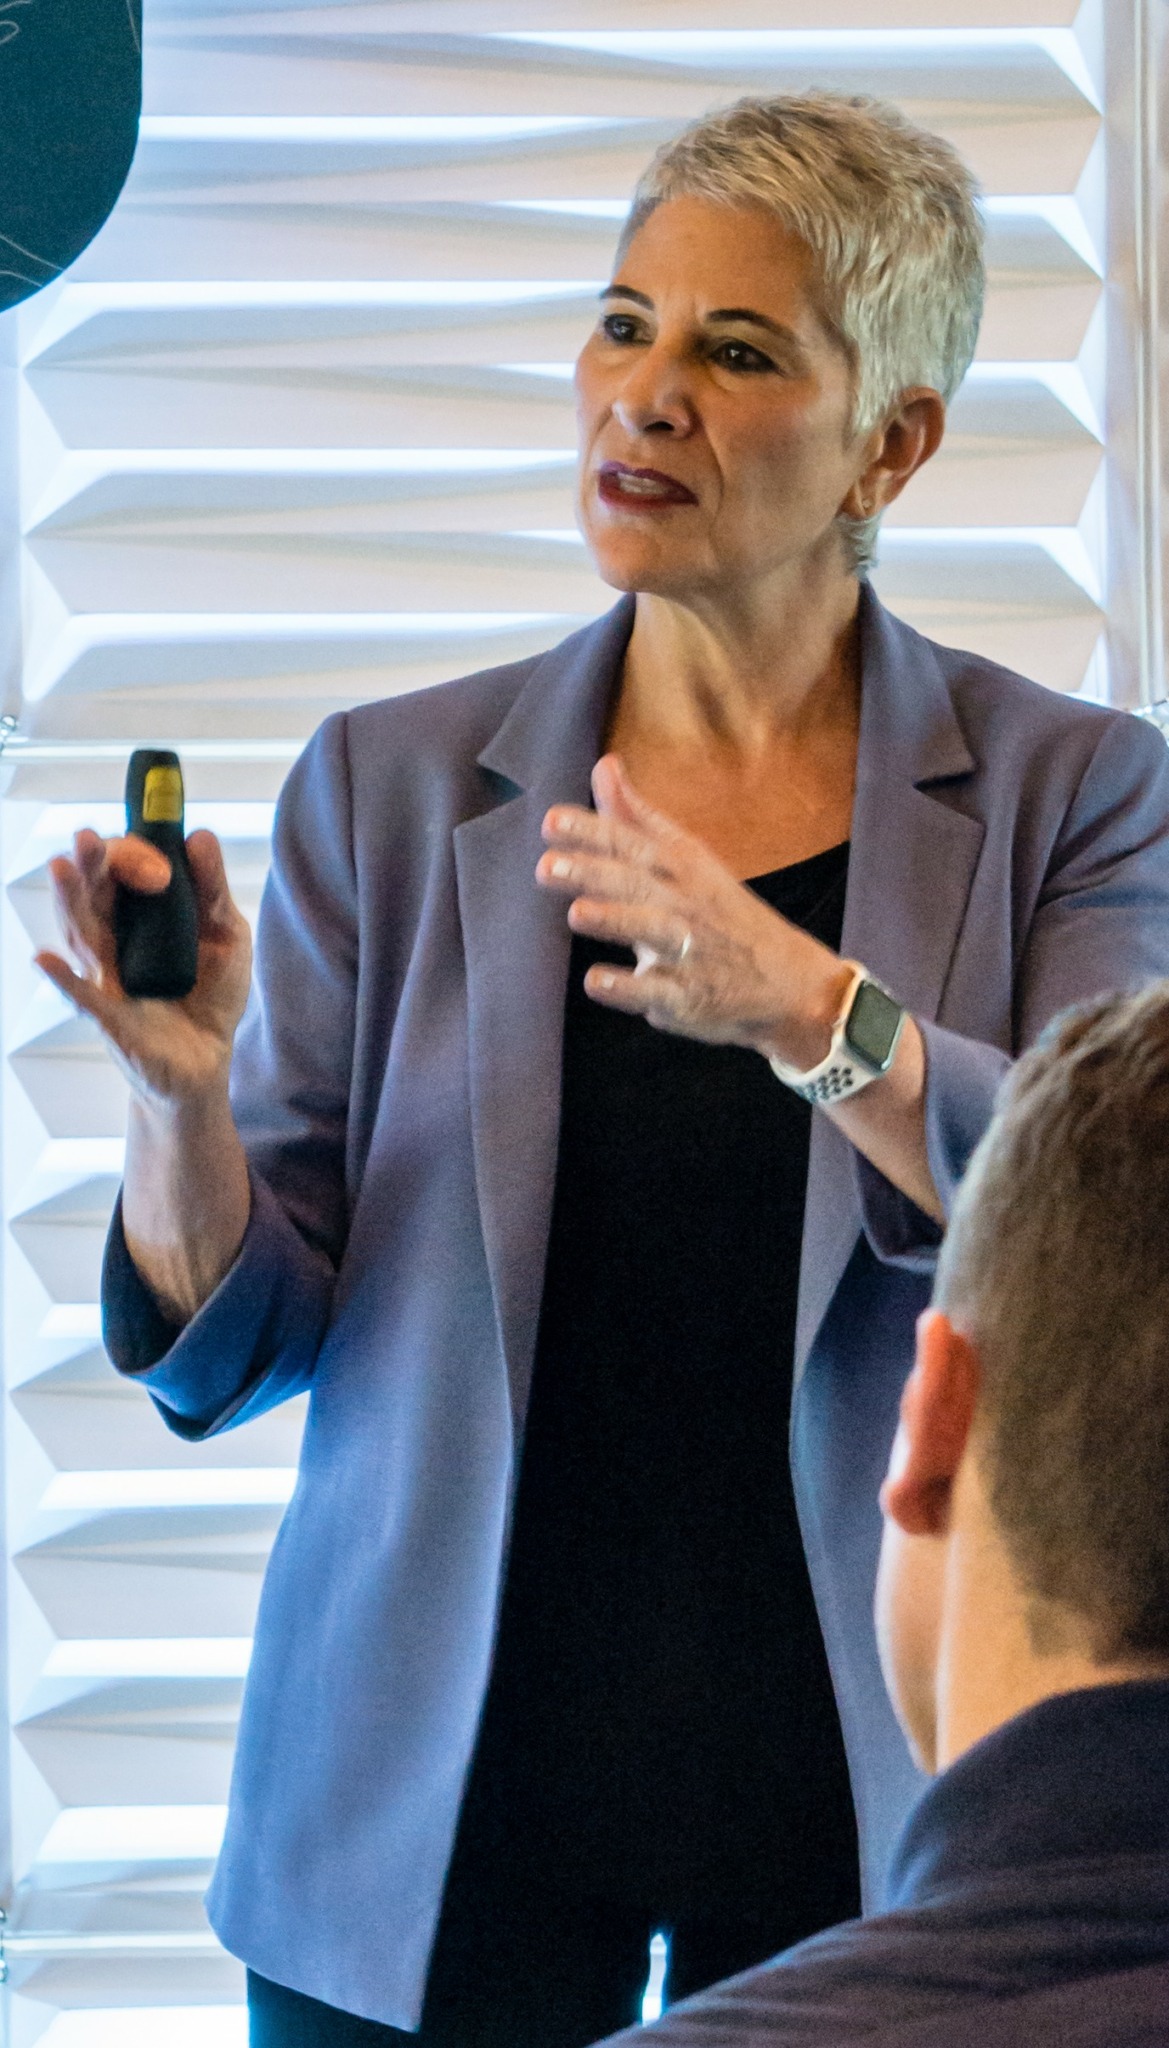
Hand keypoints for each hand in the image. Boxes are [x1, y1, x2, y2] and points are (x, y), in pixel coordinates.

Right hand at [37, 828, 252, 1109]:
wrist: (209, 1058)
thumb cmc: (211, 993)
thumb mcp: (226, 934)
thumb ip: (213, 889)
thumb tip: (200, 836)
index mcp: (140, 914)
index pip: (122, 871)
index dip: (136, 857)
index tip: (161, 864)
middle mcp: (115, 939)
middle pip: (93, 894)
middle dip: (90, 864)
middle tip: (86, 838)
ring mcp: (109, 976)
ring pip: (82, 933)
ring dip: (69, 900)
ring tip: (61, 866)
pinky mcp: (112, 1016)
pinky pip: (83, 996)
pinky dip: (64, 978)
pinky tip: (44, 958)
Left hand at [536, 755, 854, 1070]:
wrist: (786, 980)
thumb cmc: (719, 911)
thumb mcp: (688, 858)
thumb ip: (637, 817)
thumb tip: (604, 765)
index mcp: (679, 867)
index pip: (632, 843)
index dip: (592, 831)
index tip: (551, 821)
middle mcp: (683, 905)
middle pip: (636, 883)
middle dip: (594, 873)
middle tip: (547, 866)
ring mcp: (687, 952)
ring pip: (649, 932)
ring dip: (615, 920)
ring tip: (576, 913)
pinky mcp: (687, 998)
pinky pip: (656, 992)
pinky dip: (628, 988)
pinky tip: (597, 980)